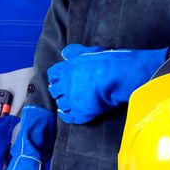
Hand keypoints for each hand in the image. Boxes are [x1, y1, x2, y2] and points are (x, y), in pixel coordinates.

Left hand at [47, 44, 167, 123]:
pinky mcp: (80, 112)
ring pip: (61, 104)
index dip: (56, 78)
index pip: (53, 74)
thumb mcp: (90, 51)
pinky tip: (65, 114)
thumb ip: (76, 52)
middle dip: (58, 91)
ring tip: (67, 103)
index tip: (58, 80)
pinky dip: (66, 116)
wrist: (116, 78)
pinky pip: (69, 117)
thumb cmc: (107, 62)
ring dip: (63, 103)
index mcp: (66, 69)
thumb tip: (65, 52)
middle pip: (54, 90)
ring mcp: (72, 100)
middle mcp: (66, 85)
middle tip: (62, 92)